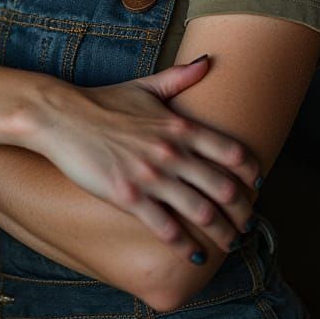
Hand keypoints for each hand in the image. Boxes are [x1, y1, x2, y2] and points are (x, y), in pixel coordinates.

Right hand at [27, 59, 261, 257]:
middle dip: (243, 211)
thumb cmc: (102, 101)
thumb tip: (207, 61)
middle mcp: (172, 151)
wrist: (62, 116)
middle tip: (248, 224)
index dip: (250, 172)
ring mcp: (152, 176)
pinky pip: (167, 228)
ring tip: (230, 244)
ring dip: (222, 233)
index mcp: (179, 125)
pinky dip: (186, 246)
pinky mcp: (129, 197)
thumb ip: (179, 78)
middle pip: (223, 187)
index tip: (257, 185)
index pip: (230, 151)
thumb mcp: (145, 86)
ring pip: (201, 212)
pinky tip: (195, 257)